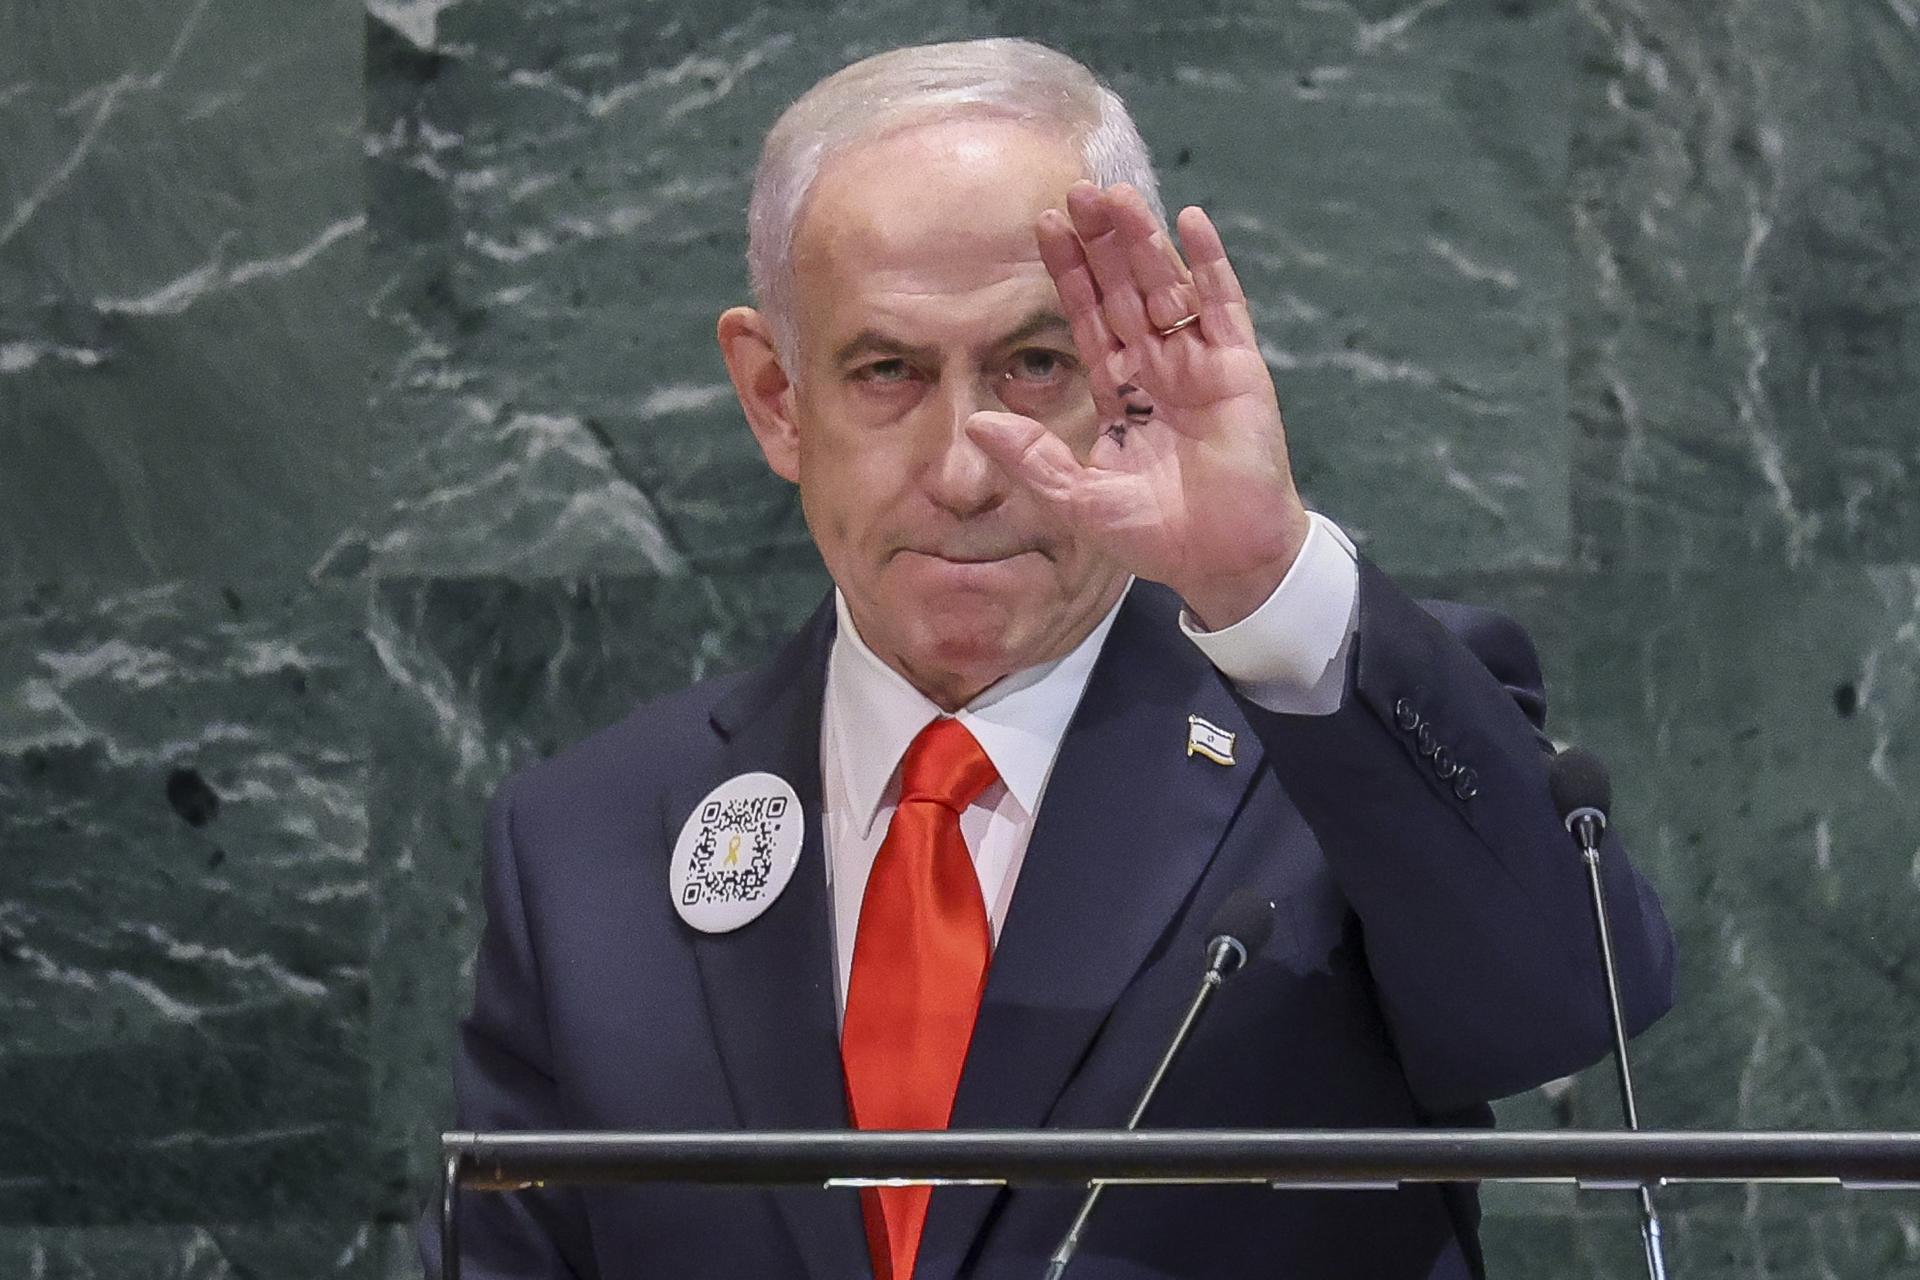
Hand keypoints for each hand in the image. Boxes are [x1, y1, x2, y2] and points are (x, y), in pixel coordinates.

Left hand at [966, 182, 1310, 630]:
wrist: (1224, 560)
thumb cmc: (1155, 536)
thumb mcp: (1078, 498)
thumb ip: (1031, 458)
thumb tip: (975, 421)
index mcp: (1119, 393)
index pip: (1087, 318)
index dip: (1068, 274)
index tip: (1043, 225)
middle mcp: (1157, 368)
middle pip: (1124, 290)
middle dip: (1100, 243)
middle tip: (1075, 190)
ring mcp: (1200, 363)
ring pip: (1166, 287)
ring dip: (1143, 240)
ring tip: (1117, 194)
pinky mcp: (1239, 368)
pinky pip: (1224, 304)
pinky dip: (1209, 263)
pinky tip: (1191, 220)